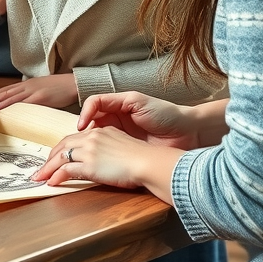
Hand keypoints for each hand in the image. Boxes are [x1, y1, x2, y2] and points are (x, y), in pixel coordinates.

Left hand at [0, 74, 77, 113]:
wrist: (74, 83)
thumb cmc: (60, 88)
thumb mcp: (42, 90)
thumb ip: (32, 95)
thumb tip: (23, 105)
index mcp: (27, 84)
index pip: (5, 90)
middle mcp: (27, 86)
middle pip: (4, 93)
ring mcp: (33, 91)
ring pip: (10, 98)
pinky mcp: (40, 97)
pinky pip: (23, 103)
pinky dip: (12, 107)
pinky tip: (4, 111)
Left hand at [32, 124, 182, 202]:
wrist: (149, 163)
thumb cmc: (143, 159)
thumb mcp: (122, 147)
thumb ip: (108, 150)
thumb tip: (102, 161)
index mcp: (100, 131)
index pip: (74, 138)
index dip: (61, 148)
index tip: (55, 157)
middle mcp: (92, 137)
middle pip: (63, 145)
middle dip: (49, 158)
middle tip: (41, 168)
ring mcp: (89, 150)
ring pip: (60, 157)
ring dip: (47, 169)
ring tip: (39, 177)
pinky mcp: (90, 164)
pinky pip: (66, 170)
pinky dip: (56, 176)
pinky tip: (51, 183)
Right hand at [76, 91, 209, 149]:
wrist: (188, 134)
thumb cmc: (165, 114)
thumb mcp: (137, 101)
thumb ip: (114, 101)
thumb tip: (92, 108)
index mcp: (117, 107)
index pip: (92, 106)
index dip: (84, 115)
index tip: (81, 127)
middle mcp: (116, 121)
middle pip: (90, 125)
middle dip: (80, 134)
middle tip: (74, 143)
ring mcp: (121, 138)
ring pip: (96, 141)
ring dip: (87, 147)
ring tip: (80, 153)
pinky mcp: (127, 153)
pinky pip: (108, 154)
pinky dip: (99, 158)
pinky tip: (96, 160)